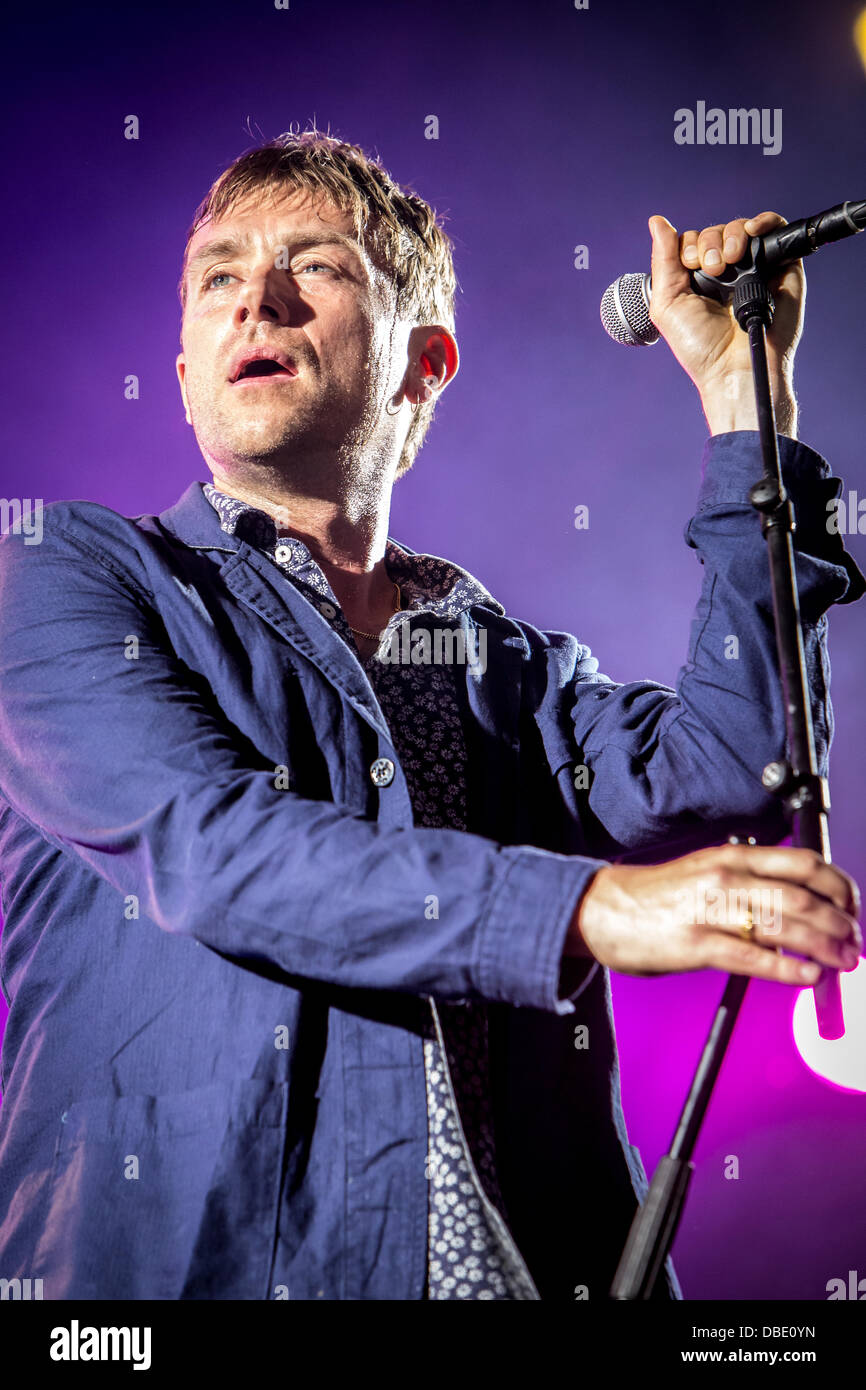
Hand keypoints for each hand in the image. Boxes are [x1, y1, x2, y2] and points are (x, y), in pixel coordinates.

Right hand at [567, 844, 860, 983]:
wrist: (603, 908)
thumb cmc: (658, 896)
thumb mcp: (707, 872)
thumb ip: (750, 883)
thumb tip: (800, 908)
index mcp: (733, 856)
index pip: (803, 863)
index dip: (839, 886)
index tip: (852, 908)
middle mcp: (726, 878)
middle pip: (803, 897)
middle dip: (840, 923)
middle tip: (855, 943)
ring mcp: (711, 911)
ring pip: (786, 926)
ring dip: (824, 946)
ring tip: (844, 961)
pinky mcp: (696, 945)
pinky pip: (753, 958)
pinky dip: (788, 969)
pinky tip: (809, 977)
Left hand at [647, 211, 805, 435]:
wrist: (734, 368)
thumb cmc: (700, 347)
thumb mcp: (667, 303)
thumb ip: (663, 261)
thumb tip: (656, 221)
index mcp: (698, 280)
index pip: (692, 242)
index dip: (689, 246)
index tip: (691, 267)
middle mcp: (727, 272)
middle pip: (716, 232)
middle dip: (708, 243)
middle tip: (711, 269)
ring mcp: (755, 269)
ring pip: (742, 228)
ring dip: (731, 235)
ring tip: (728, 261)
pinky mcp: (782, 268)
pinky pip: (776, 229)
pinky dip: (764, 221)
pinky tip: (752, 230)